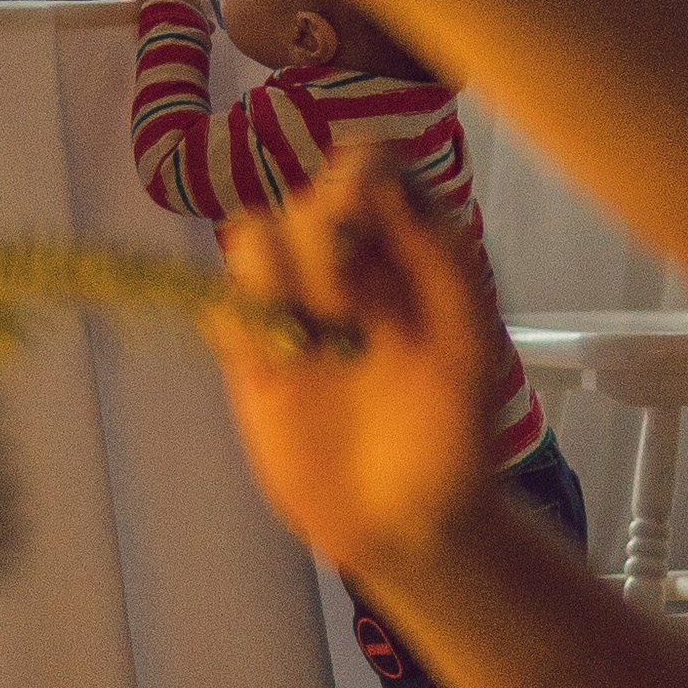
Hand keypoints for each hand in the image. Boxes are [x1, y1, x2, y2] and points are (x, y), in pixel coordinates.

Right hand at [211, 149, 508, 586]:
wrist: (410, 521)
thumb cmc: (457, 428)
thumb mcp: (468, 339)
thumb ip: (438, 254)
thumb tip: (382, 176)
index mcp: (406, 249)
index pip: (370, 166)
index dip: (359, 174)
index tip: (367, 215)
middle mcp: (347, 266)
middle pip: (305, 195)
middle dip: (322, 230)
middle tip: (351, 298)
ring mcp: (294, 309)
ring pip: (253, 238)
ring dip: (275, 272)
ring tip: (316, 337)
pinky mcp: (253, 358)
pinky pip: (219, 309)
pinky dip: (237, 323)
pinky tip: (280, 369)